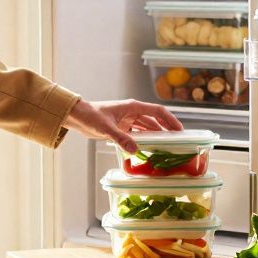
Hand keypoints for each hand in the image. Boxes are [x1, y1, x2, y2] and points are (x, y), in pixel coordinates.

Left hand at [63, 99, 182, 153]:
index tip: (180, 130)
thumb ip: (120, 139)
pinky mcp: (121, 127)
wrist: (77, 116)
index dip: (170, 120)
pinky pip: (137, 134)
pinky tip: (149, 149)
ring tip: (167, 147)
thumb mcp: (105, 128)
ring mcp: (127, 120)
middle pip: (155, 121)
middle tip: (178, 141)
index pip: (157, 112)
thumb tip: (135, 150)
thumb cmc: (90, 116)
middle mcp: (132, 112)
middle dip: (166, 129)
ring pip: (147, 128)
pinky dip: (144, 140)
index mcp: (132, 107)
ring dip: (156, 136)